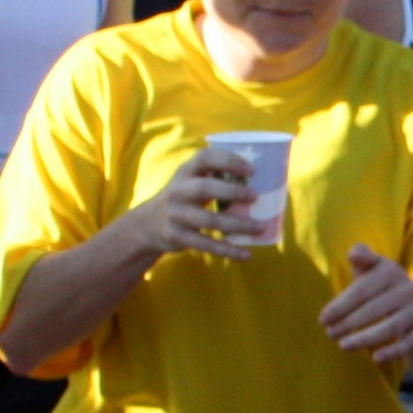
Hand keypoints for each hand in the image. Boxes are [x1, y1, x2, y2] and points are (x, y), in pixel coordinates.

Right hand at [122, 147, 259, 263]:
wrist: (147, 224)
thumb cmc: (183, 198)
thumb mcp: (191, 181)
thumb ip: (216, 178)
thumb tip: (265, 181)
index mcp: (185, 171)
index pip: (205, 158)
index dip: (228, 161)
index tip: (251, 169)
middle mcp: (177, 191)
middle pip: (204, 188)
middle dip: (232, 192)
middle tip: (255, 197)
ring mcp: (176, 215)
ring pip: (209, 220)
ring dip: (237, 225)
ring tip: (260, 227)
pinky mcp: (177, 237)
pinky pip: (206, 245)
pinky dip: (228, 250)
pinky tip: (246, 254)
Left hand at [321, 243, 412, 365]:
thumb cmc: (383, 285)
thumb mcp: (374, 267)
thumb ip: (363, 257)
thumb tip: (353, 254)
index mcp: (391, 272)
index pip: (362, 290)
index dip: (341, 305)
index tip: (323, 319)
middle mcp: (407, 290)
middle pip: (374, 310)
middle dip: (348, 323)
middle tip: (330, 334)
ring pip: (391, 327)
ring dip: (365, 339)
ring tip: (343, 346)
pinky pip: (409, 343)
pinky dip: (393, 351)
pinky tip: (375, 358)